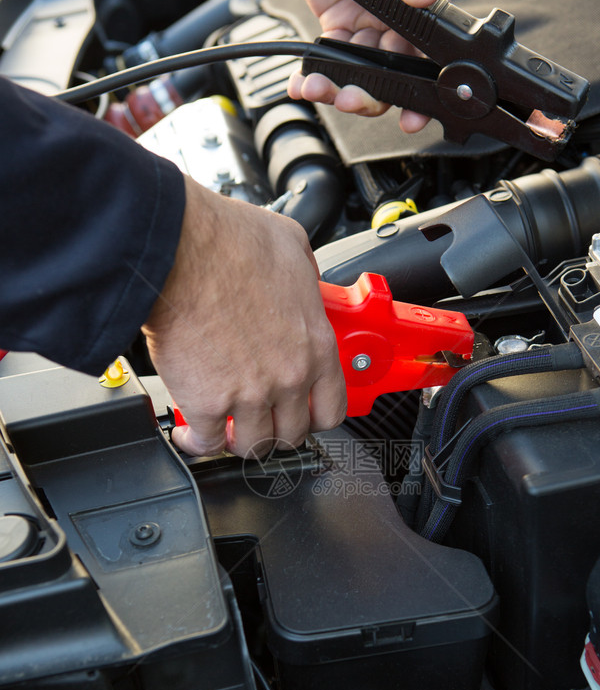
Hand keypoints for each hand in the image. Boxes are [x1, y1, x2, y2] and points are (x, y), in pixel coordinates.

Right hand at [142, 175, 346, 457]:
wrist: (179, 249)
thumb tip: (302, 279)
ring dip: (238, 440)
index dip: (314, 418)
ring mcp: (250, 395)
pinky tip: (190, 432)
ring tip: (224, 428)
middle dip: (274, 430)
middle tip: (257, 419)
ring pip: (253, 447)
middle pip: (292, 434)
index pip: (331, 409)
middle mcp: (288, 377)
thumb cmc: (228, 242)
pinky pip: (208, 444)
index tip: (299, 415)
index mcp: (315, 345)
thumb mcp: (291, 246)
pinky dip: (198, 443)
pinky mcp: (208, 404)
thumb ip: (305, 275)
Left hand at [286, 0, 451, 131]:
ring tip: (318, 89)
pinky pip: (326, 55)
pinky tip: (302, 84)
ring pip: (357, 69)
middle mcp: (396, 11)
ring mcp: (363, 15)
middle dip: (371, 92)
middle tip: (351, 98)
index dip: (420, 88)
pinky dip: (312, 74)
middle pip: (391, 69)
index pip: (428, 49)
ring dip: (337, 86)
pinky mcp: (333, 15)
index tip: (413, 114)